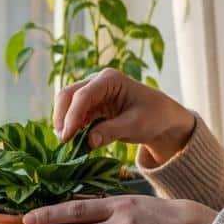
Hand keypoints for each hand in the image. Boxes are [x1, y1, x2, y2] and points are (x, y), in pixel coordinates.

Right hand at [54, 68, 195, 165]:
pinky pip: (74, 113)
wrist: (161, 117)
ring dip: (64, 122)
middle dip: (62, 117)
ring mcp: (92, 91)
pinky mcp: (91, 104)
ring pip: (67, 103)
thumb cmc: (153, 116)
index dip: (72, 116)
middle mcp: (97, 81)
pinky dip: (71, 126)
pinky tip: (73, 141)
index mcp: (110, 79)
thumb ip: (111, 131)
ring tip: (66, 144)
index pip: (83, 95)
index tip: (66, 137)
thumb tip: (88, 141)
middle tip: (63, 142)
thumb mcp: (136, 125)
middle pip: (68, 95)